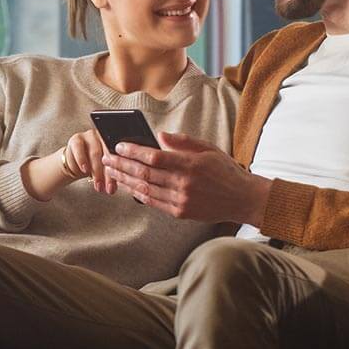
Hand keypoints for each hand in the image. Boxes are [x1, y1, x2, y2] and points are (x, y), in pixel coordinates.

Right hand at [63, 129, 115, 194]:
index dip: (118, 172)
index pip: (119, 156)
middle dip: (107, 174)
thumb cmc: (94, 166)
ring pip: (95, 153)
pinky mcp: (77, 139)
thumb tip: (117, 186)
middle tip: (107, 188)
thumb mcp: (106, 171)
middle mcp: (104, 137)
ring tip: (97, 184)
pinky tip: (85, 169)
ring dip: (96, 171)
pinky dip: (82, 160)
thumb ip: (114, 174)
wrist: (76, 164)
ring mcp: (90, 136)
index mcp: (115, 142)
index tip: (114, 186)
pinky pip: (79, 149)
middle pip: (108, 155)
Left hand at [102, 132, 271, 223]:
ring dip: (126, 180)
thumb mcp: (208, 148)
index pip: (154, 156)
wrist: (242, 199)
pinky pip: (154, 203)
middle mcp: (183, 184)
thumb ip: (183, 142)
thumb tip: (160, 136)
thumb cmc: (225, 170)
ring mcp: (181, 200)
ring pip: (145, 189)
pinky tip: (130, 187)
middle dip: (122, 165)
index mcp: (190, 164)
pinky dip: (139, 194)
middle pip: (145, 173)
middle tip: (107, 158)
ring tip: (112, 172)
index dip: (133, 151)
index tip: (119, 146)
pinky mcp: (181, 212)